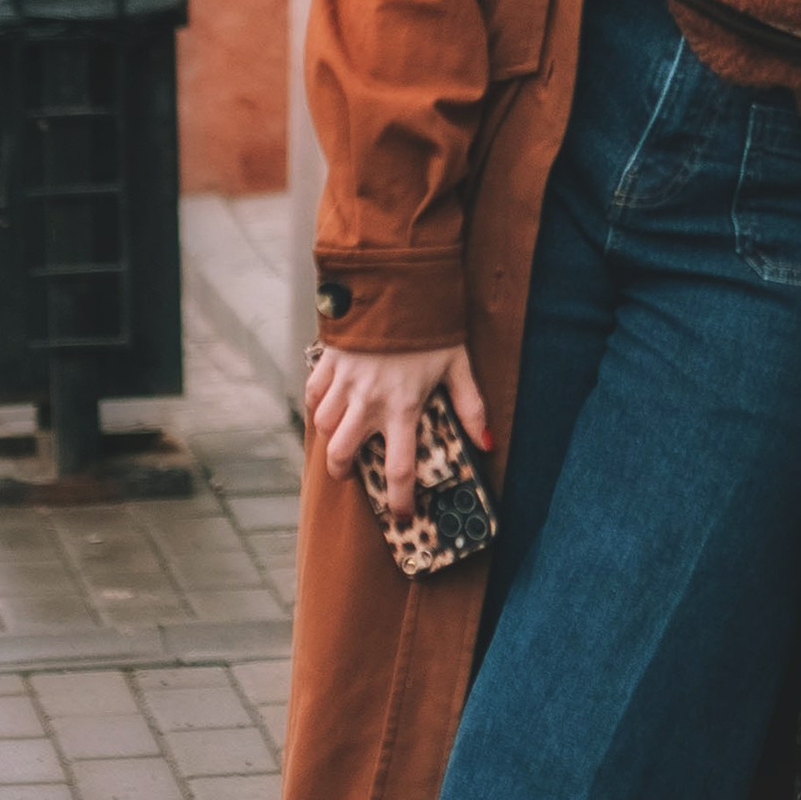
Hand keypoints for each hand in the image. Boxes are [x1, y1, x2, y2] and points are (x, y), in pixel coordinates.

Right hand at [305, 340, 488, 524]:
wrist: (396, 284)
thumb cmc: (430, 326)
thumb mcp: (458, 366)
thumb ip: (471, 407)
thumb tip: (487, 443)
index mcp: (402, 408)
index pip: (399, 469)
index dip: (400, 500)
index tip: (401, 515)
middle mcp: (367, 402)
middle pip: (342, 455)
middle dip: (343, 473)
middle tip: (350, 474)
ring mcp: (344, 384)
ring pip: (324, 428)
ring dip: (331, 439)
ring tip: (341, 439)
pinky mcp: (328, 363)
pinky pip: (313, 395)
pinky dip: (317, 405)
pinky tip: (329, 405)